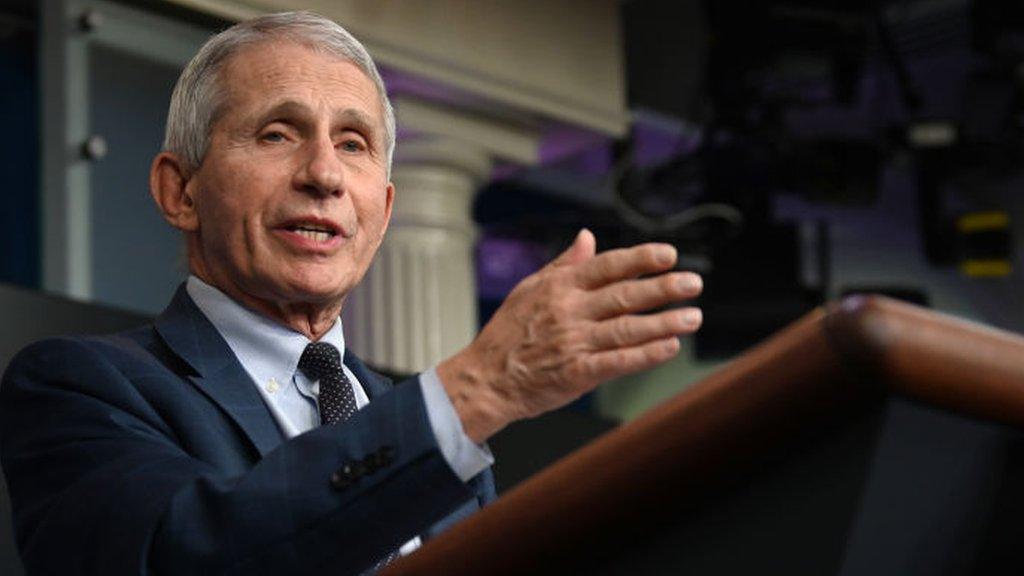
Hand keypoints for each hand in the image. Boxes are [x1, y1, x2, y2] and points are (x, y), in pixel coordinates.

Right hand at [437, 229, 702, 442]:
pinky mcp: (577, 373)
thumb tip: (588, 237)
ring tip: (693, 317)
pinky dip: (646, 355)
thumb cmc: (508, 332)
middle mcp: (569, 312)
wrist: (487, 378)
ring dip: (664, 322)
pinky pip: (618, 362)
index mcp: (560, 287)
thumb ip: (564, 265)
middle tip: (694, 283)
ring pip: (628, 329)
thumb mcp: (530, 288)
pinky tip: (669, 347)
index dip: (641, 259)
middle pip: (625, 296)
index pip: (607, 266)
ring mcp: (574, 343)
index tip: (669, 255)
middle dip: (664, 288)